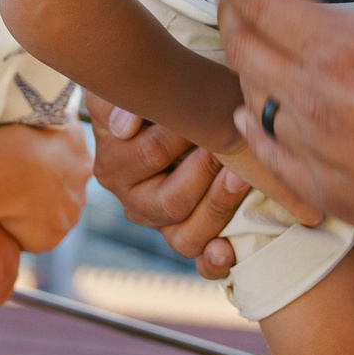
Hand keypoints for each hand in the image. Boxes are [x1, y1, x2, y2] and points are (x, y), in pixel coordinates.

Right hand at [0, 121, 91, 254]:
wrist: (9, 168)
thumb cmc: (22, 135)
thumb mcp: (51, 117)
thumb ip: (63, 123)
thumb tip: (67, 114)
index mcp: (82, 161)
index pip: (72, 168)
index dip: (53, 168)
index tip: (34, 167)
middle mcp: (81, 191)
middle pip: (65, 195)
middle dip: (49, 193)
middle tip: (21, 185)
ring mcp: (67, 217)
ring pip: (54, 217)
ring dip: (39, 214)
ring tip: (12, 203)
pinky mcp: (51, 239)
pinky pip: (37, 237)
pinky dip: (24, 232)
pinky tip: (7, 217)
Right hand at [91, 101, 251, 278]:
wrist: (163, 113)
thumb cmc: (146, 98)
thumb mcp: (122, 91)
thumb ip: (116, 102)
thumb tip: (124, 125)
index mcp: (113, 166)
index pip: (151, 155)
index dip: (183, 134)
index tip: (205, 111)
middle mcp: (133, 202)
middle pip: (171, 200)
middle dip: (206, 169)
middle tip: (232, 140)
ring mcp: (160, 225)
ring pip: (186, 235)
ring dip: (217, 206)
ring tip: (240, 178)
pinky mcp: (186, 241)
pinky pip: (198, 263)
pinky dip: (213, 261)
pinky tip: (226, 250)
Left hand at [220, 0, 353, 273]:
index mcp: (342, 51)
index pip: (262, 4)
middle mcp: (316, 103)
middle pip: (245, 50)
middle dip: (230, 14)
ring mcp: (319, 154)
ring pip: (254, 101)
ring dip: (243, 67)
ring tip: (245, 43)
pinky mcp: (332, 194)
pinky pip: (272, 159)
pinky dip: (254, 130)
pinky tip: (250, 117)